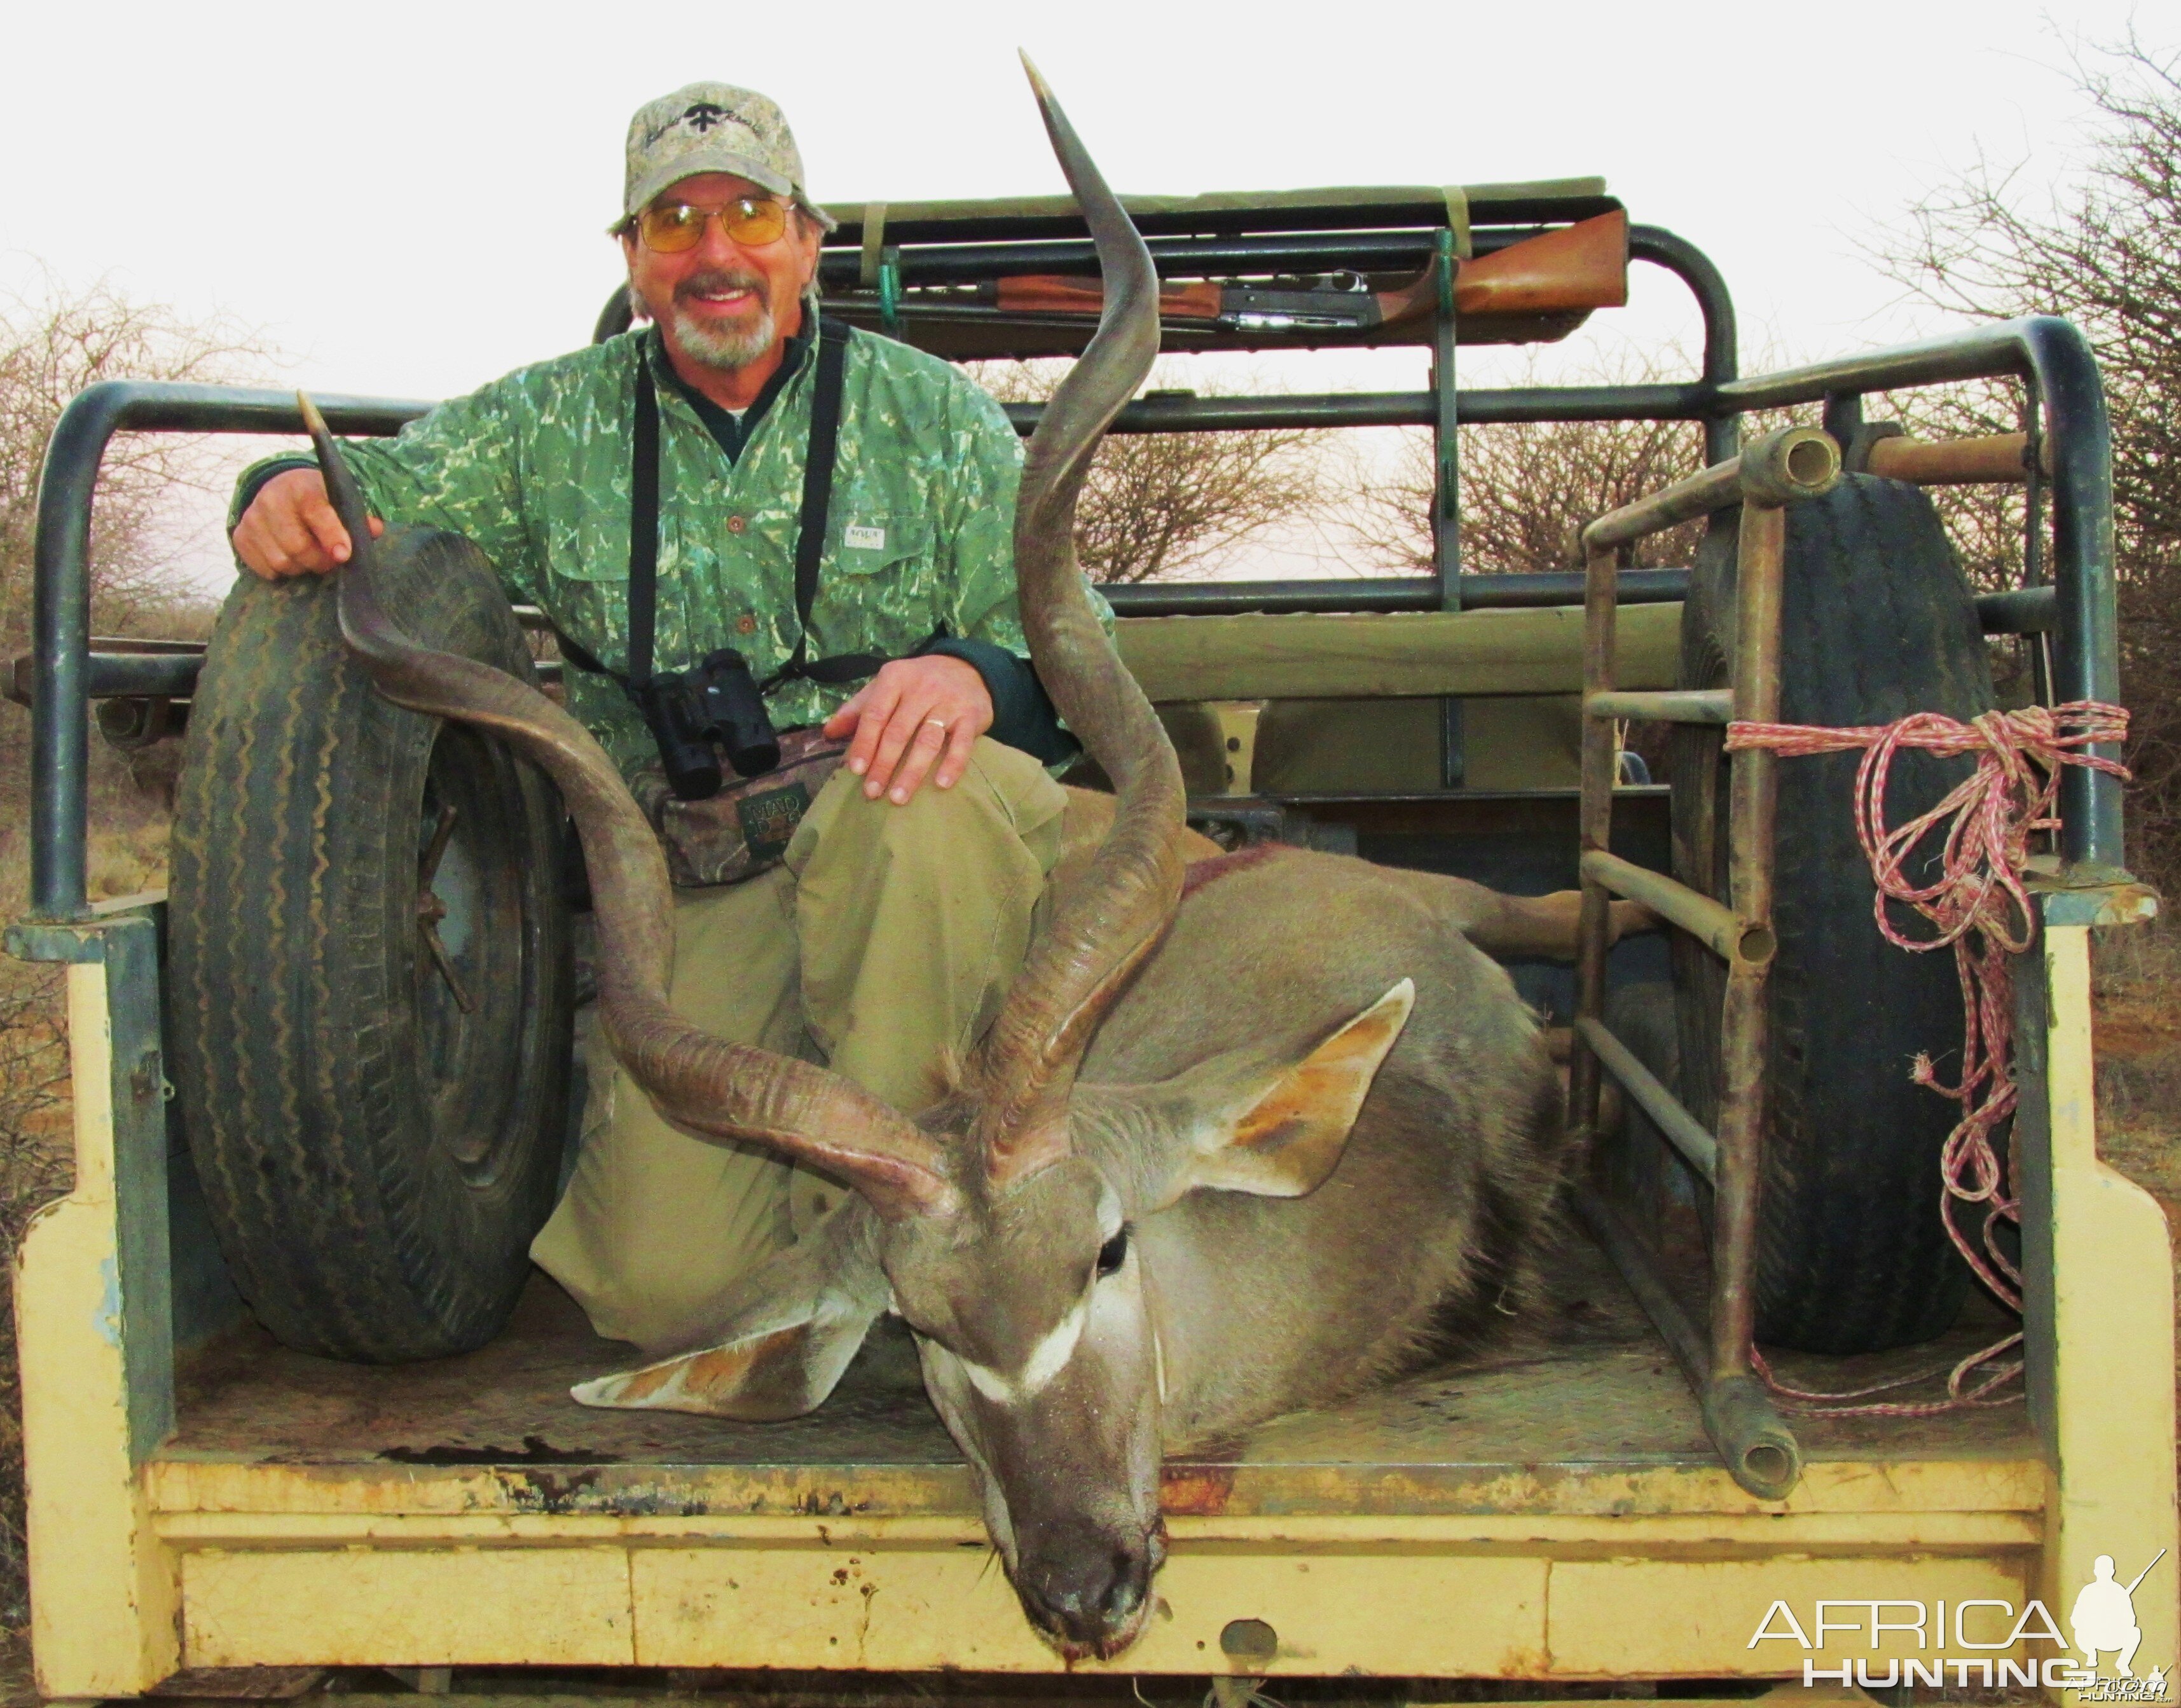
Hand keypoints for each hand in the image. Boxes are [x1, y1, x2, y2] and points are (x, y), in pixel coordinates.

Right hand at [231, 467, 383, 579]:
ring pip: (281, 562)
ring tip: (309, 556)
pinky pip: (265, 568)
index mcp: (301, 487)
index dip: (331, 535)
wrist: (280, 490)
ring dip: (301, 567)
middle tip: (331, 560)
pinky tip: (289, 557)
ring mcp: (252, 519)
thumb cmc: (318, 500)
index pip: (316, 512)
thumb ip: (358, 516)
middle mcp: (271, 500)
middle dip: (320, 561)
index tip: (343, 555)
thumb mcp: (339, 499)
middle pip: (297, 546)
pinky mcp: (240, 536)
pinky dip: (281, 571)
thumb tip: (374, 529)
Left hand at [822, 654, 993, 804]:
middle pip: (898, 731)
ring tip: (898, 798)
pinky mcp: (971, 716)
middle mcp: (922, 688)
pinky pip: (961, 744)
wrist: (968, 669)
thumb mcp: (886, 687)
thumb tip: (827, 733)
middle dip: (884, 764)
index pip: (875, 714)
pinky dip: (952, 765)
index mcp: (895, 678)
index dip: (864, 744)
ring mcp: (948, 702)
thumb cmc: (918, 684)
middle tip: (872, 792)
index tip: (856, 771)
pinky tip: (941, 784)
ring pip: (927, 741)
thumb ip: (858, 709)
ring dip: (912, 772)